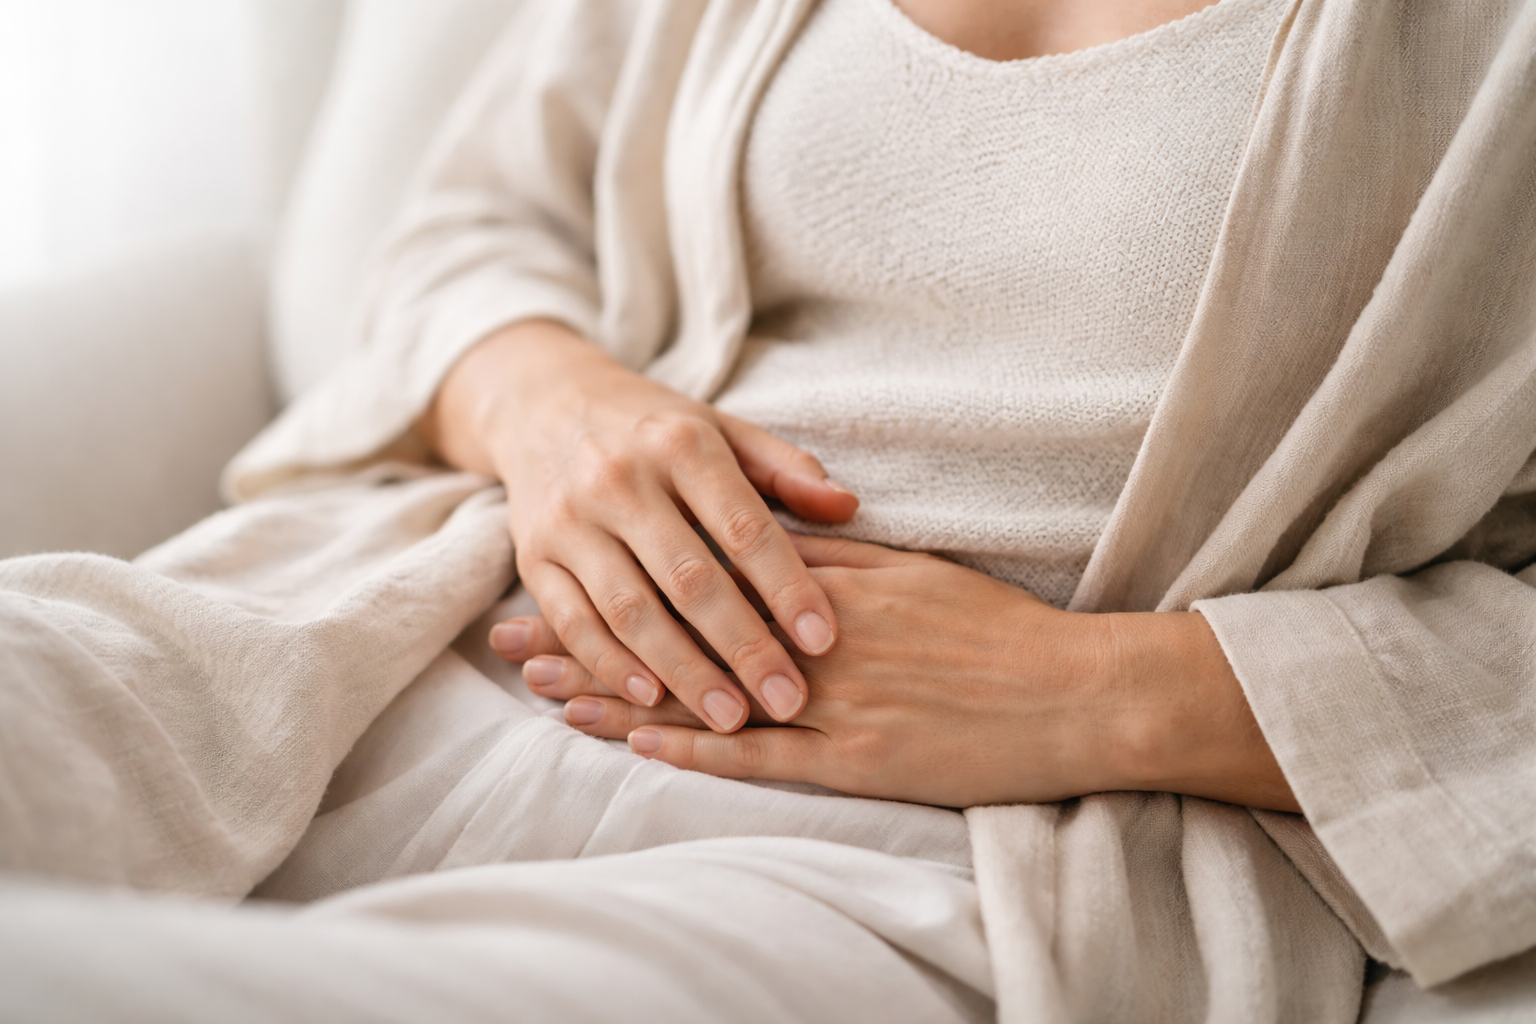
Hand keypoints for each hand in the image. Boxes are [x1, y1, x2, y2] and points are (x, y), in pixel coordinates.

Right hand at [418, 320, 858, 732]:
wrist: (545, 404)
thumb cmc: (656, 430)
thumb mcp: (722, 431)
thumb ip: (785, 471)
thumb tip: (848, 507)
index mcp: (680, 444)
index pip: (744, 527)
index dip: (787, 586)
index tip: (823, 640)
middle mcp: (620, 478)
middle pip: (690, 578)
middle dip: (743, 647)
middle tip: (788, 700)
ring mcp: (570, 520)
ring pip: (631, 610)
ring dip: (683, 672)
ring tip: (730, 718)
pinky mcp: (533, 556)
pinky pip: (573, 623)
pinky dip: (611, 666)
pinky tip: (653, 699)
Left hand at [517, 534, 1299, 811]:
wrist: (1075, 689)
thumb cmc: (998, 630)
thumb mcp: (913, 570)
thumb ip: (836, 558)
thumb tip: (768, 541)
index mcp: (828, 582)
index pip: (700, 575)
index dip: (622, 578)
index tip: (554, 575)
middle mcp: (814, 635)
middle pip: (680, 631)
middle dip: (590, 632)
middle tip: (507, 635)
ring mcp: (833, 699)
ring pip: (702, 692)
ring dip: (618, 690)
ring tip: (541, 688)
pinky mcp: (857, 758)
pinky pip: (760, 757)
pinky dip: (693, 747)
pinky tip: (635, 741)